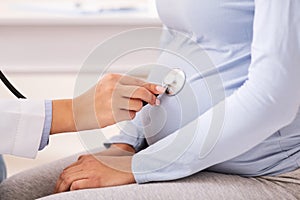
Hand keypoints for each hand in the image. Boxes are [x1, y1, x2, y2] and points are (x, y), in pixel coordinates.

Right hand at [50, 74, 164, 132]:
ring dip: (135, 108)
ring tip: (123, 108)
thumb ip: (126, 87)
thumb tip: (148, 90)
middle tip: (154, 102)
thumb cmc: (93, 100)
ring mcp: (112, 101)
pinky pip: (131, 116)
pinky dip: (128, 116)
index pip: (139, 81)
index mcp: (113, 78)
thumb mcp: (107, 86)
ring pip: (137, 105)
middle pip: (141, 92)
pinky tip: (117, 114)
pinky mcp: (112, 115)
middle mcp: (113, 88)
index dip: (152, 86)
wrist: (75, 112)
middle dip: (151, 97)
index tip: (160, 90)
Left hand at [54, 154, 134, 192]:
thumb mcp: (100, 160)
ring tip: (60, 196)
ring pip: (67, 179)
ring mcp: (91, 171)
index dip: (61, 179)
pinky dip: (72, 190)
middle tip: (57, 193)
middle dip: (58, 185)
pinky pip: (76, 186)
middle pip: (64, 174)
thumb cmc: (118, 165)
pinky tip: (72, 194)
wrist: (132, 166)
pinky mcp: (96, 180)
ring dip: (61, 189)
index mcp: (87, 158)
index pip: (67, 169)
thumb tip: (79, 168)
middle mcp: (87, 163)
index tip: (60, 187)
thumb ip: (89, 163)